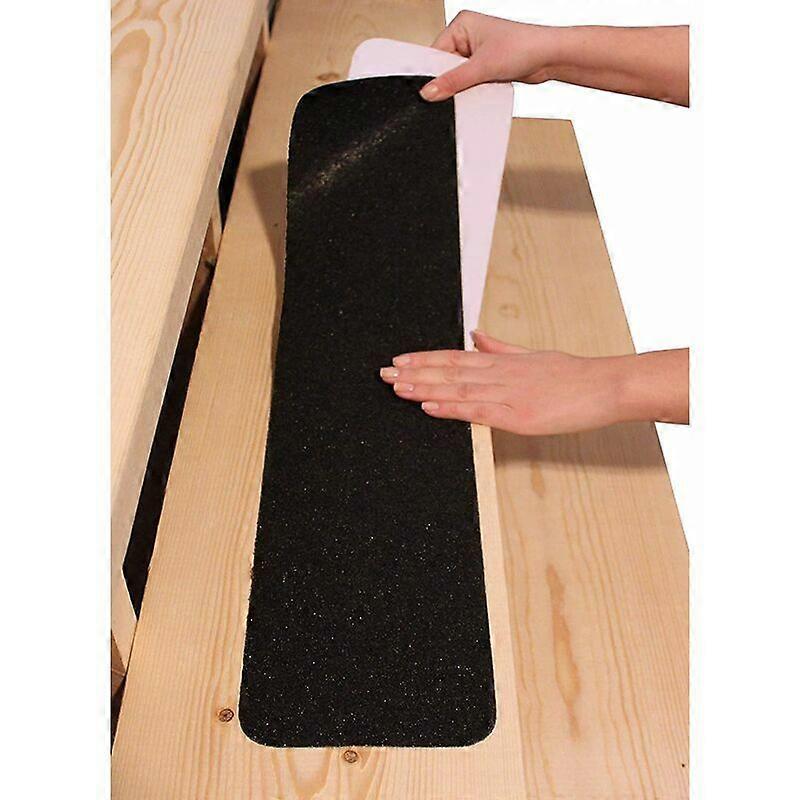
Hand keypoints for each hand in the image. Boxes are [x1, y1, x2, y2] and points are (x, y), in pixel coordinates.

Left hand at [379, 331, 688, 434]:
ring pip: (457, 389)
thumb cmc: (574, 375)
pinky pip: (478, 411)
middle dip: (414, 372)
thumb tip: (476, 334)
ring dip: (424, 387)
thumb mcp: (534, 355)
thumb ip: (501, 347)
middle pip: (449, 371)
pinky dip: (451, 408)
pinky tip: (429, 406)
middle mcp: (500, 374)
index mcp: (503, 362)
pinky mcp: (519, 415)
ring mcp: (508, 394)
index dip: (425, 359)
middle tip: (383, 373)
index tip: (399, 360)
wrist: (608, 385)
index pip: (455, 358)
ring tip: (396, 386)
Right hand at [420, 11, 559, 100]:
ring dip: (466, 86)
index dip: (435, 74)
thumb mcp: (482, 67)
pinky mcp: (486, 65)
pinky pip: (470, 81)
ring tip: (479, 83)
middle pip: (446, 66)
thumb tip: (430, 91)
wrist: (549, 57)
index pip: (436, 53)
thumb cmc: (524, 46)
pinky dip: (474, 88)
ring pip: (459, 76)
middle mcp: (468, 35)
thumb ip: (453, 81)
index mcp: (462, 24)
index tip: (432, 91)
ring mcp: (477, 50)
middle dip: (453, 81)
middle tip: (463, 86)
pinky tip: (483, 87)